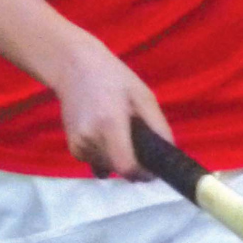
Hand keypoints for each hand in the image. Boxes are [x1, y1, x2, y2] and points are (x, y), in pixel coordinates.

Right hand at [52, 34, 172, 179]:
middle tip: (141, 143)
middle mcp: (90, 139)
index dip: (143, 174)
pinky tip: (107, 135)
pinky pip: (96, 162)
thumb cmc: (115, 79)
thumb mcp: (143, 97)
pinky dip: (106, 156)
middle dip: (134, 164)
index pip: (126, 166)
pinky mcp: (72, 147)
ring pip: (108, 167)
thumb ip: (158, 127)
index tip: (154, 169)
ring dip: (120, 159)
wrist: (75, 68)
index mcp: (110, 124)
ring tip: (122, 133)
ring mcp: (78, 145)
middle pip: (119, 169)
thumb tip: (170, 153)